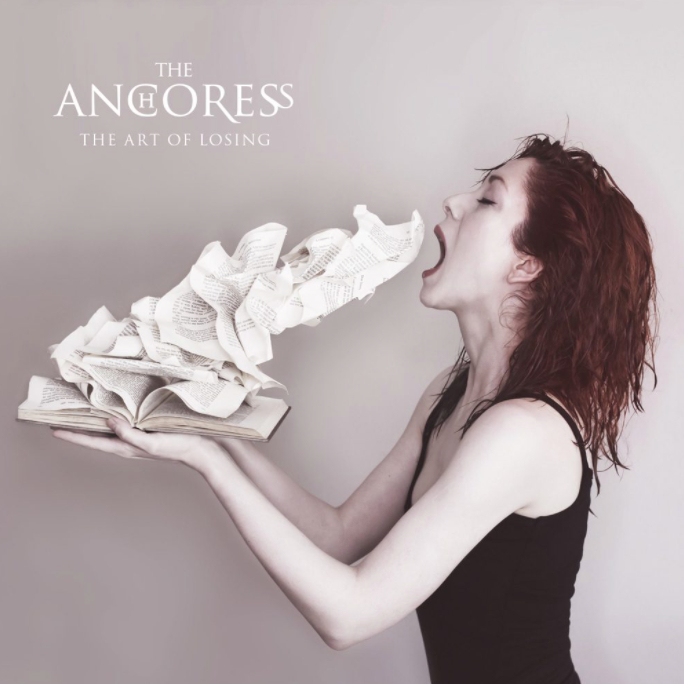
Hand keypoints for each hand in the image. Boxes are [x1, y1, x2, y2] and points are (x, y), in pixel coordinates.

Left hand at [51, 417, 222, 471]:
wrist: (205, 449)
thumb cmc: (180, 447)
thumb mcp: (152, 443)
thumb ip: (129, 435)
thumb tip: (108, 422)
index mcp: (126, 447)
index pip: (93, 441)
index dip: (72, 435)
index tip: (52, 429)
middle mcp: (129, 441)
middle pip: (97, 434)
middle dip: (79, 426)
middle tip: (61, 415)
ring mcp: (138, 435)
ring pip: (109, 427)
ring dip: (94, 419)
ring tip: (80, 409)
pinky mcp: (149, 428)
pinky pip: (124, 421)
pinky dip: (113, 414)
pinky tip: (114, 406)